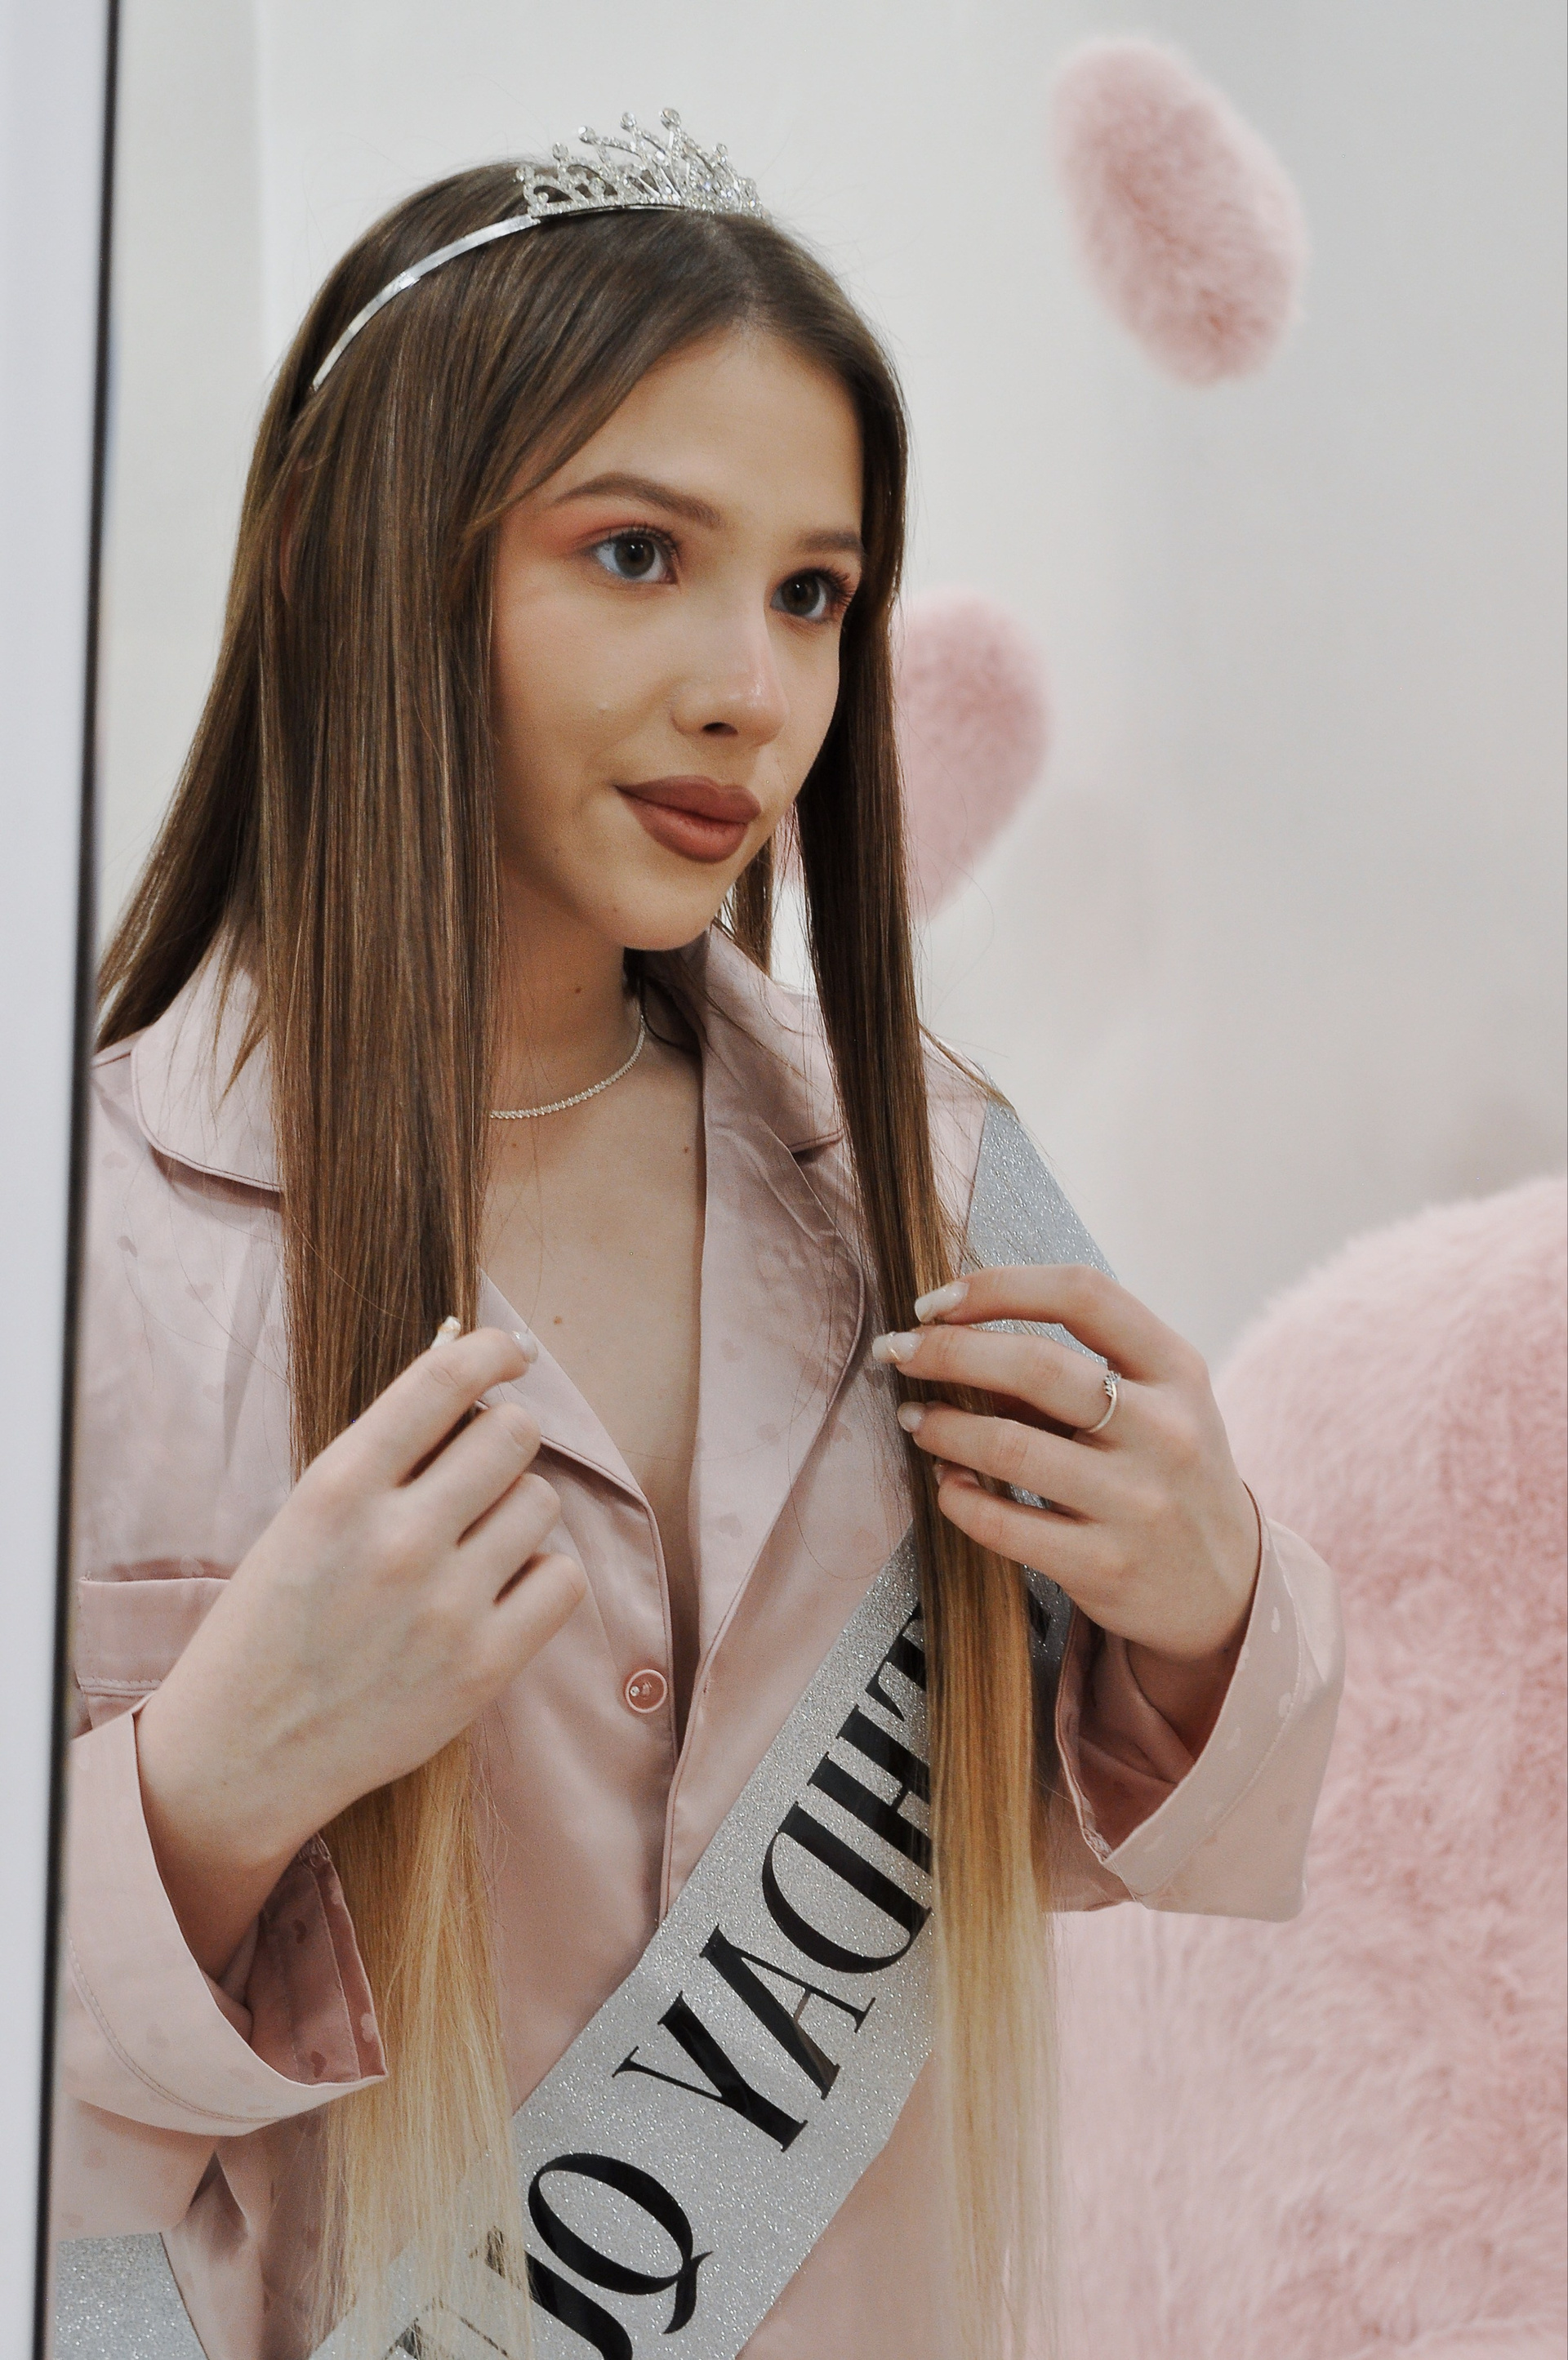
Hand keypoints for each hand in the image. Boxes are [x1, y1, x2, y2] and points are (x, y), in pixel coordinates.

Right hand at [136, 1326, 585, 1975]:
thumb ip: (383, 1456)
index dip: (493, 1352)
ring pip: (541, 1502)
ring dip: (516, 1512)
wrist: (240, 1754)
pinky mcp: (482, 1667)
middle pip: (513, 1434)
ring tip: (474, 1545)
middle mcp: (397, 1538)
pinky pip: (562, 1579)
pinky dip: (540, 1578)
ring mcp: (445, 1606)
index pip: (445, 1379)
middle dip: (502, 1440)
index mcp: (338, 1487)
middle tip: (477, 1472)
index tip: (509, 1355)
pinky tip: (499, 1592)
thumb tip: (470, 1381)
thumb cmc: (270, 1623)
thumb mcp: (303, 1518)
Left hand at [873, 1266, 1259, 1752]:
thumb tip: (953, 1329)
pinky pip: (1006, 1526)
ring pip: (1010, 1447)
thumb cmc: (1167, 1471)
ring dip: (942, 1426)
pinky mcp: (1106, 1567)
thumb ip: (1078, 1365)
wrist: (1225, 1588)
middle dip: (946, 1351)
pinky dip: (959, 1500)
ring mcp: (1139, 1503)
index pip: (1083, 1294)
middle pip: (1036, 1366)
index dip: (998, 1286)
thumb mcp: (1156, 1402)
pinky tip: (947, 1485)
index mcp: (1177, 1369)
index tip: (936, 1300)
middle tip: (897, 1351)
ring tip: (915, 1417)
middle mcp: (1166, 1430)